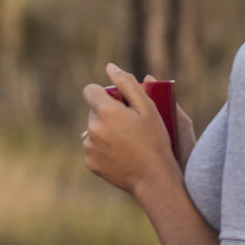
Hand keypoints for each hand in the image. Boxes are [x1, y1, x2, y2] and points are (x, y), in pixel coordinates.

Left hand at [80, 62, 179, 194]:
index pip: (90, 90)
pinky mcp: (90, 163)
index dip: (105, 94)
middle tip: (129, 125)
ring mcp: (89, 147)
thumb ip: (127, 84)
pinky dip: (104, 149)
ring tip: (127, 141)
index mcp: (106, 111)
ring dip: (105, 131)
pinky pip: (93, 149)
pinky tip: (121, 155)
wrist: (154, 178)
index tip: (119, 103)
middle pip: (94, 111)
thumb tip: (110, 67)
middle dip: (107, 114)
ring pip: (93, 130)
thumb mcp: (147, 108)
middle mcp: (92, 128)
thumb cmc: (155, 140)